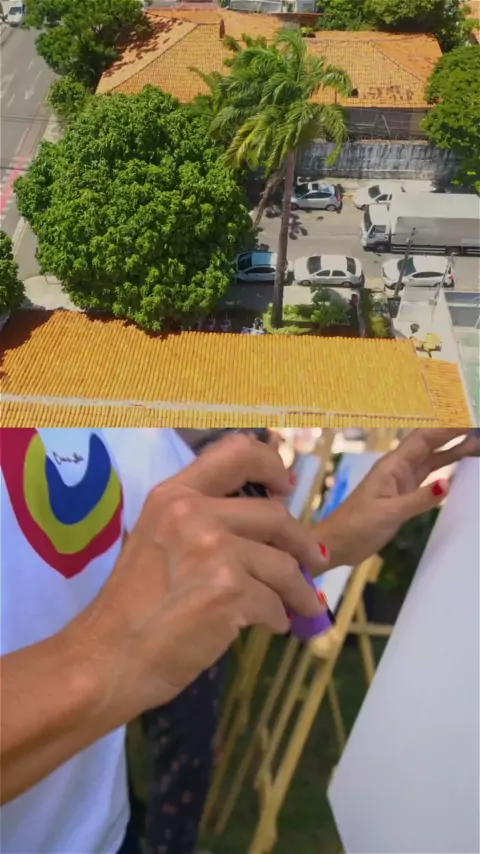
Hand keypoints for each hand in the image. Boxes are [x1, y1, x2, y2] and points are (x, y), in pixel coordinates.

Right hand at [84, 433, 326, 716]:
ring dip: (299, 589)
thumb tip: (265, 527)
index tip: (285, 488)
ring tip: (300, 605)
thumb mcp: (157, 540)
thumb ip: (200, 521)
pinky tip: (270, 626)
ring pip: (284, 565)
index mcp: (174, 495)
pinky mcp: (229, 591)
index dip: (271, 464)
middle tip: (315, 559)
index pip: (236, 452)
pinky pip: (275, 603)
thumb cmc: (131, 606)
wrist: (109, 657)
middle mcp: (194, 513)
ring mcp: (213, 550)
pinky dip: (278, 618)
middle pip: (275, 514)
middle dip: (303, 542)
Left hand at [316, 429, 479, 569]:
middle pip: (429, 445)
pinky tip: (457, 469)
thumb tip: (447, 484)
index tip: (468, 420)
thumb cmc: (357, 525)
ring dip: (452, 451)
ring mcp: (400, 482)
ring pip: (430, 460)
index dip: (446, 427)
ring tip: (477, 445)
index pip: (423, 439)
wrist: (337, 544)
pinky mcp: (402, 496)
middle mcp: (398, 469)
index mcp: (392, 466)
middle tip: (478, 430)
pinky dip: (444, 471)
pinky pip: (427, 478)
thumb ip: (418, 499)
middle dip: (453, 435)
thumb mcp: (389, 513)